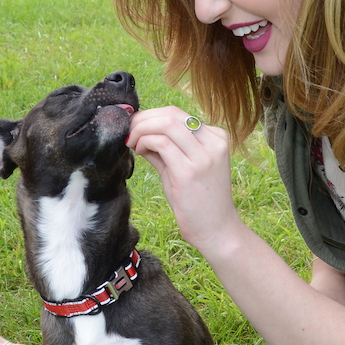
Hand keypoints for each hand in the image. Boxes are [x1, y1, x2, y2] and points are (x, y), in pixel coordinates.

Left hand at [126, 106, 243, 255]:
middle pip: (171, 114)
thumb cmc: (199, 202)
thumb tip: (139, 132)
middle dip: (143, 119)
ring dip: (141, 129)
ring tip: (131, 142)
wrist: (217, 231)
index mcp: (216, 137)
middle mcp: (213, 142)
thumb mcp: (183, 168)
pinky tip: (138, 151)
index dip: (151, 116)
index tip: (136, 127)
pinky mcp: (189, 170)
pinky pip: (161, 143)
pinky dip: (144, 142)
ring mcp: (203, 155)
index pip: (178, 114)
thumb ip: (165, 149)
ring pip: (165, 124)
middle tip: (128, 132)